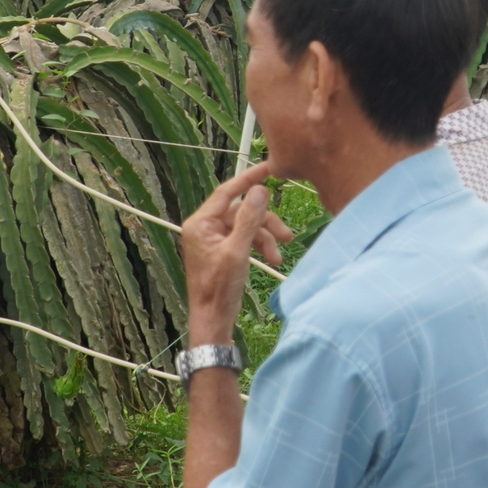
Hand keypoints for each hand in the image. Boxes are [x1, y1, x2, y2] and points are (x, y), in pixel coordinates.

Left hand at [181, 160, 294, 344]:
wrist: (212, 320)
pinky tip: (272, 259)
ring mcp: (214, 239)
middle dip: (266, 222)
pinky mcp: (222, 251)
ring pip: (247, 226)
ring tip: (279, 255)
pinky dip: (260, 246)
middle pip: (242, 211)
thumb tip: (259, 190)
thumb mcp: (238, 251)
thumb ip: (249, 219)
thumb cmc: (219, 289)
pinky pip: (245, 239)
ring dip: (266, 237)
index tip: (270, 167)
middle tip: (287, 235)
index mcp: (201, 223)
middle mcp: (205, 227)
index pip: (227, 191)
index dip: (249, 178)